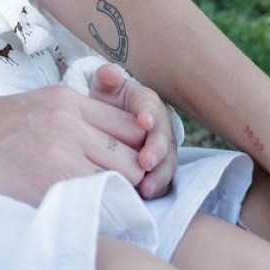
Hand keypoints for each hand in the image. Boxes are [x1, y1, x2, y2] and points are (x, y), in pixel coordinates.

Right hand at [0, 84, 146, 204]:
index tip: (131, 166)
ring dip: (118, 194)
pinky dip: (97, 209)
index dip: (137, 149)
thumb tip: (118, 139)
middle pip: (132, 154)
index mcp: (66, 99)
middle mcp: (67, 121)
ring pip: (120, 180)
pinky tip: (84, 209)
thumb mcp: (37, 105)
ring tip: (104, 201)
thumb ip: (75, 116)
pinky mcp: (46, 183)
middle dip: (134, 175)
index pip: (129, 124)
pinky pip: (94, 201)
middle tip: (125, 190)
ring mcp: (57, 152)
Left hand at [88, 64, 177, 197]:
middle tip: (145, 161)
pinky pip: (162, 180)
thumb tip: (108, 72)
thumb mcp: (104, 90)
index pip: (152, 108)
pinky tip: (145, 196)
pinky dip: (156, 189)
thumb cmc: (105, 104)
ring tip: (146, 188)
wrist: (103, 123)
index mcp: (147, 104)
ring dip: (158, 176)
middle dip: (156, 150)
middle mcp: (159, 128)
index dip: (149, 115)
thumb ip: (107, 80)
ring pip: (166, 164)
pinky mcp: (158, 170)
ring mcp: (161, 150)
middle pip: (163, 139)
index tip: (143, 122)